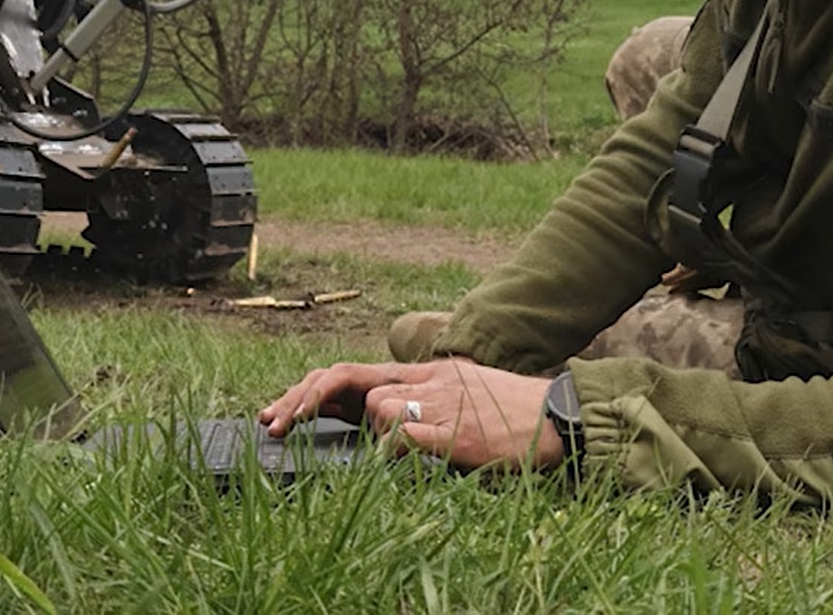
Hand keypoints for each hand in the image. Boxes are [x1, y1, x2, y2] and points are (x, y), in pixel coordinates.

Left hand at [260, 359, 563, 471]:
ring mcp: (438, 402)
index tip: (277, 413)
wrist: (558, 418)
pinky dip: (395, 450)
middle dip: (301, 399)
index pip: (351, 373)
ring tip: (407, 447)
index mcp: (423, 372)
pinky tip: (400, 460)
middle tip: (273, 425)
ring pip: (376, 409)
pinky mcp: (454, 430)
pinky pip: (405, 436)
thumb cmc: (511, 415)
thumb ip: (421, 405)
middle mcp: (424, 379)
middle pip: (344, 378)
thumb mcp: (459, 396)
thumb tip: (385, 434)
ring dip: (375, 435)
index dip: (308, 391)